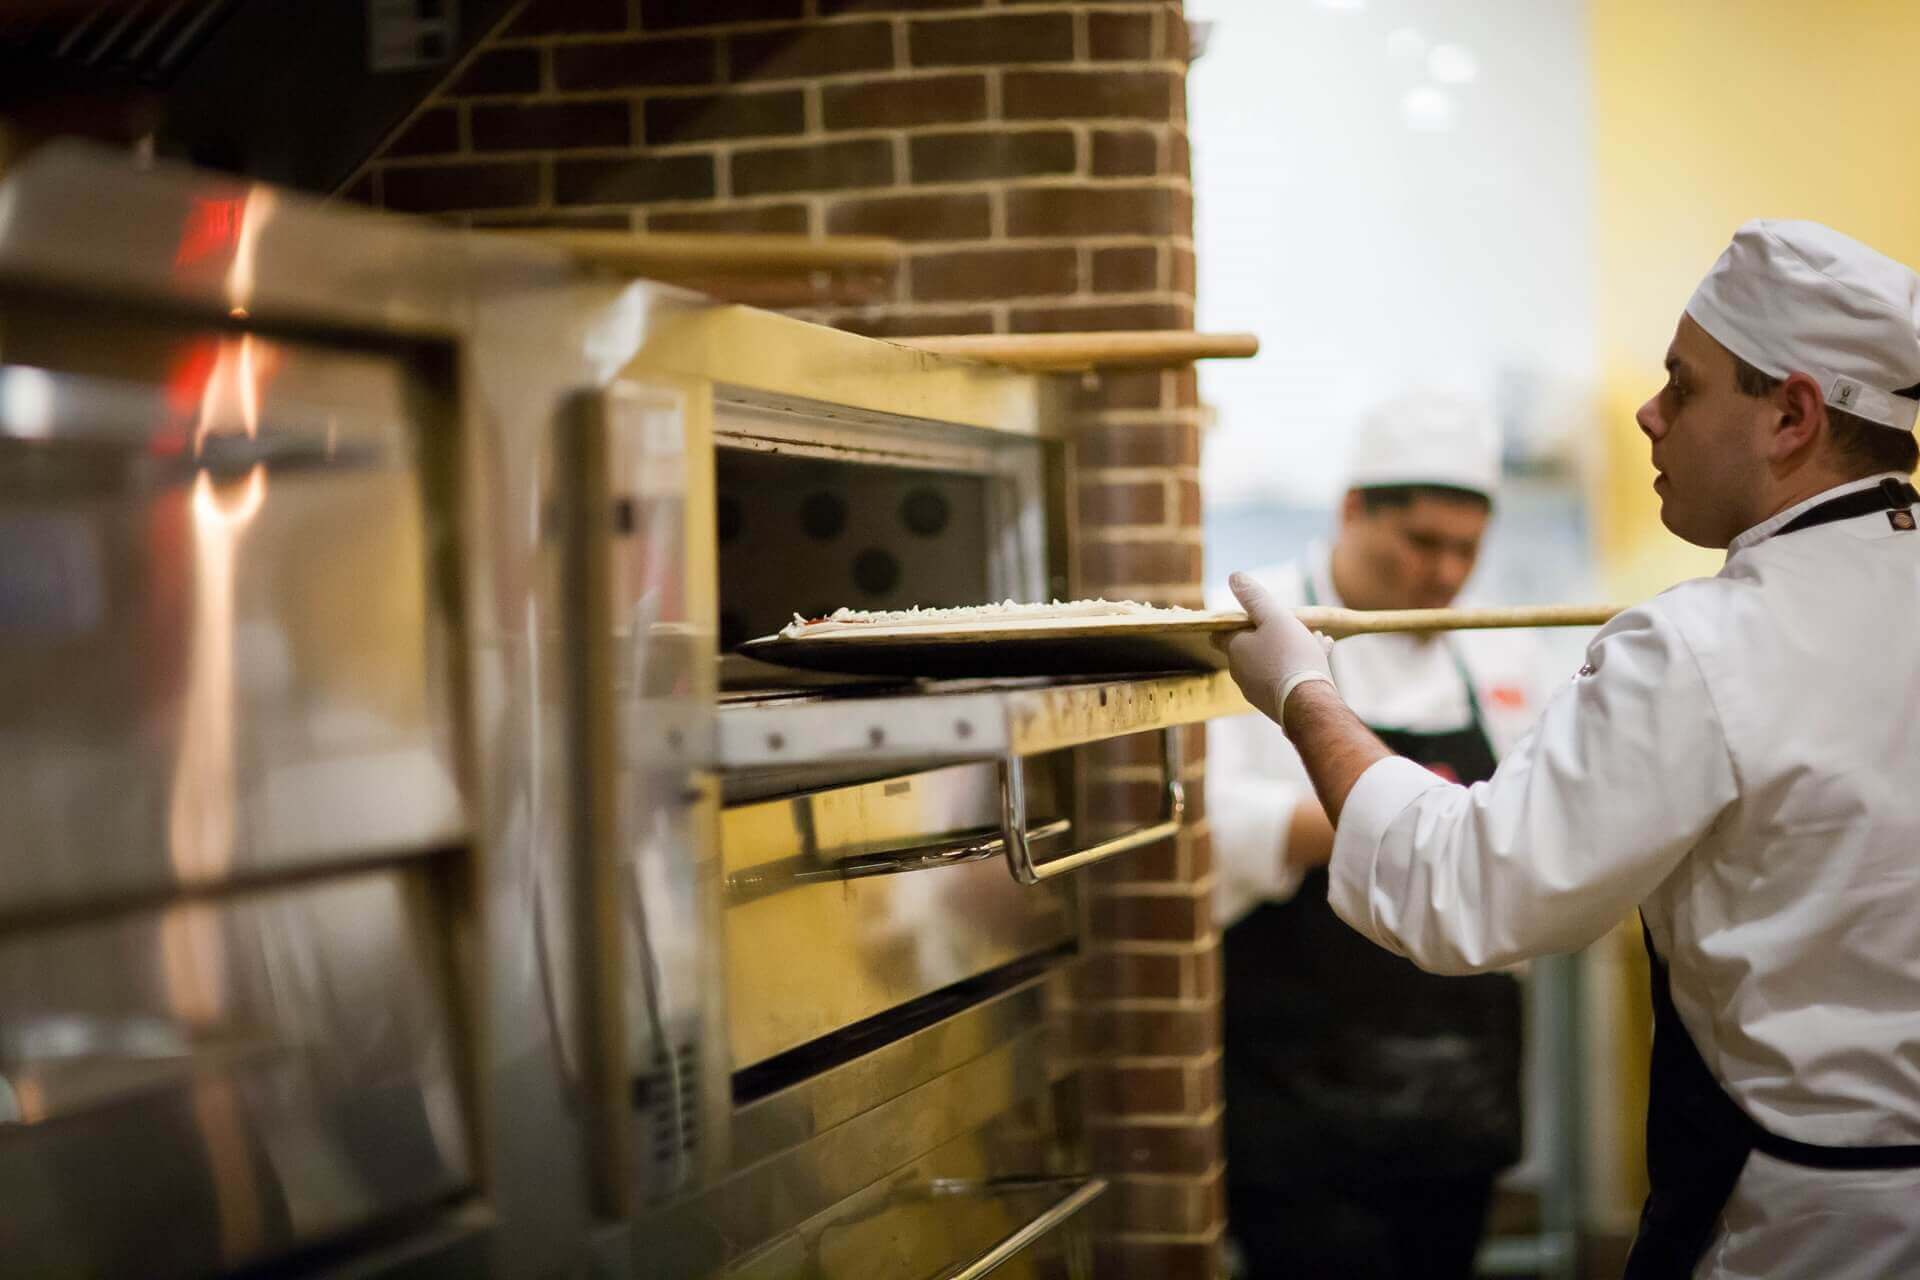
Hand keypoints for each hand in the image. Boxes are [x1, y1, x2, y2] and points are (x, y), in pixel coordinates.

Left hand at [1219, 571, 1335, 722]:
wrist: (1309, 703)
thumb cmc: (1290, 656)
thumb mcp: (1274, 618)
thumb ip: (1254, 598)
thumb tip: (1234, 577)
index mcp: (1235, 650)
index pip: (1220, 633)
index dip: (1232, 621)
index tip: (1246, 614)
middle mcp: (1241, 672)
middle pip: (1252, 646)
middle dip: (1271, 632)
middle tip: (1293, 623)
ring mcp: (1257, 690)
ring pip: (1272, 660)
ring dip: (1290, 646)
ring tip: (1315, 636)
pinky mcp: (1276, 702)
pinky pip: (1284, 676)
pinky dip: (1297, 663)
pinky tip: (1322, 651)